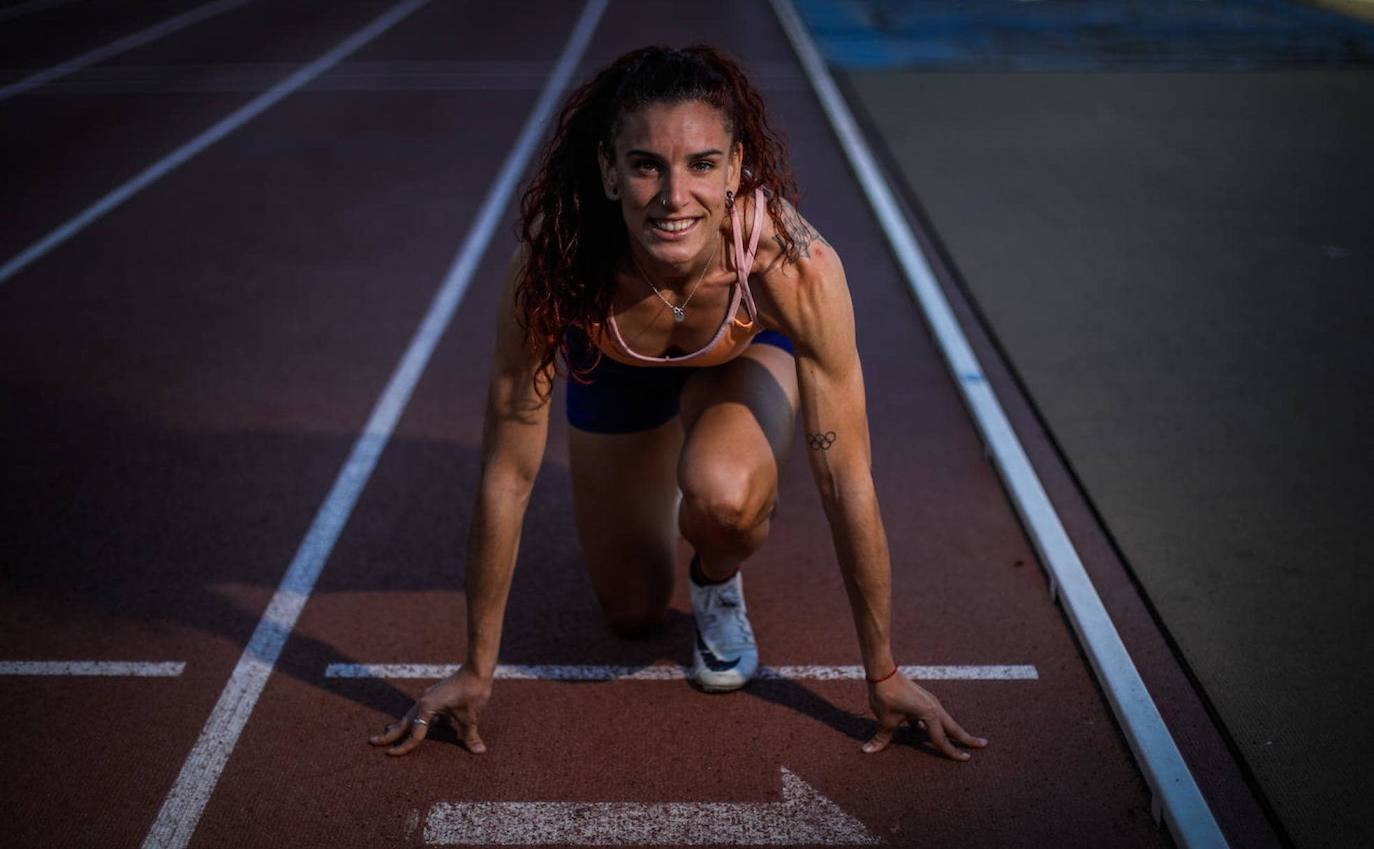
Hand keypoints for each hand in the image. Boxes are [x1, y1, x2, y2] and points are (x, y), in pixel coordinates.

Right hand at [368, 666, 490, 756]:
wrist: (477, 669)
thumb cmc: (472, 692)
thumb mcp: (470, 717)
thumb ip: (470, 736)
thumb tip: (479, 751)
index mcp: (427, 707)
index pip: (414, 734)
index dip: (403, 747)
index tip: (390, 754)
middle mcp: (424, 702)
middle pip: (404, 722)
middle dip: (390, 734)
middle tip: (372, 741)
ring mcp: (429, 697)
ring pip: (412, 716)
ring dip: (403, 726)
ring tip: (389, 733)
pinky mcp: (437, 695)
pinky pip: (426, 712)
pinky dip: (424, 721)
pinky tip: (431, 726)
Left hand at [863, 670, 987, 759]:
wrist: (882, 671)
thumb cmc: (886, 696)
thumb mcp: (885, 720)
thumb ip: (881, 738)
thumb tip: (867, 751)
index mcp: (929, 714)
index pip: (941, 739)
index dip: (952, 752)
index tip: (965, 760)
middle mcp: (934, 707)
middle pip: (953, 727)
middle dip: (967, 738)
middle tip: (983, 744)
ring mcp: (929, 702)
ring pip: (945, 721)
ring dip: (953, 731)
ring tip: (963, 740)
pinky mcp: (922, 699)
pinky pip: (932, 716)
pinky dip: (935, 725)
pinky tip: (925, 732)